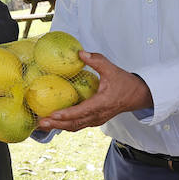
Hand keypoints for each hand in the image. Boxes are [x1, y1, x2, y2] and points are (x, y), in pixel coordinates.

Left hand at [38, 51, 152, 131]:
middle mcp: (98, 115)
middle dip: (57, 124)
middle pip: (75, 124)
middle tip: (40, 123)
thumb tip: (80, 53)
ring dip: (58, 127)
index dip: (67, 114)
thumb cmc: (125, 83)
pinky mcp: (94, 120)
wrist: (138, 96)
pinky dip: (65, 125)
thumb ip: (96, 60)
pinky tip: (53, 122)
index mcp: (102, 103)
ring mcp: (96, 120)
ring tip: (42, 125)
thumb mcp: (112, 69)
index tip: (53, 114)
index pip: (82, 111)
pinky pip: (78, 125)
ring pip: (75, 127)